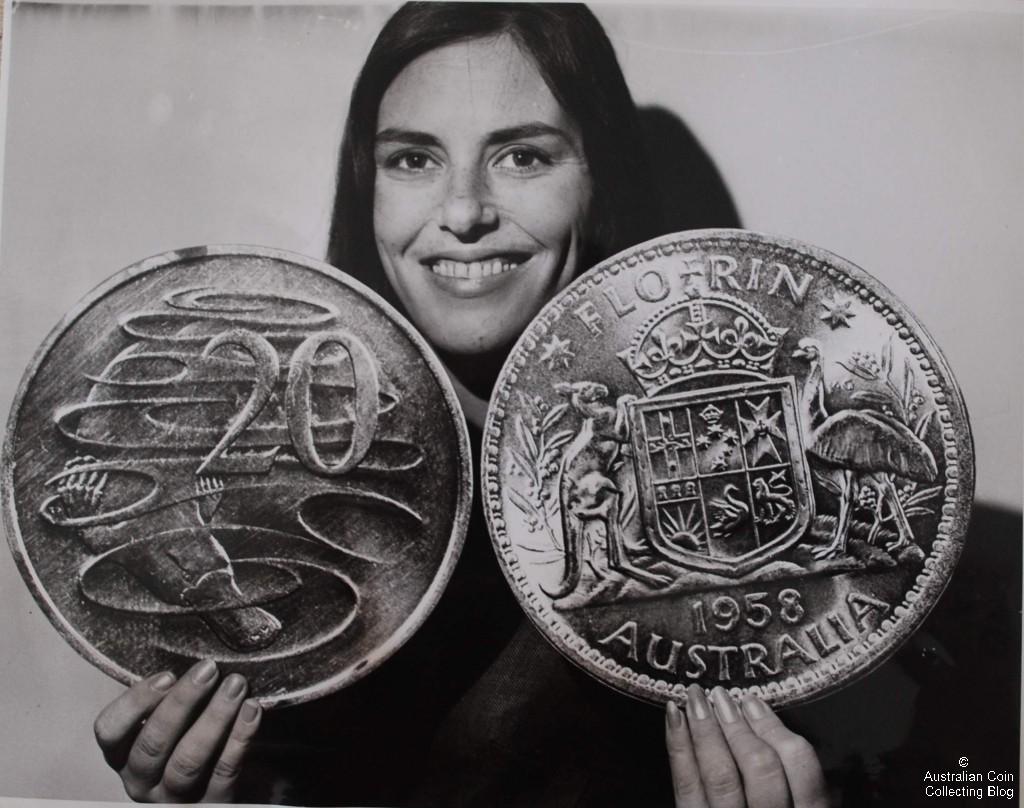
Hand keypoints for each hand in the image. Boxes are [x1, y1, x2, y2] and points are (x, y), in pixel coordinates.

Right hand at [93, 659, 261, 801]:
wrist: (223, 786)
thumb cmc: (191, 740)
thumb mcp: (170, 722)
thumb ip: (168, 698)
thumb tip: (192, 658)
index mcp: (123, 756)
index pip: (109, 732)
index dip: (135, 703)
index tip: (166, 675)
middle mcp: (142, 782)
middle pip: (153, 745)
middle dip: (182, 702)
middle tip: (209, 670)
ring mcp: (175, 800)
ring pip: (187, 761)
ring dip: (214, 718)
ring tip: (236, 685)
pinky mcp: (212, 806)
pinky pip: (224, 772)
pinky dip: (240, 738)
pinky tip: (252, 710)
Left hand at [665, 684, 827, 807]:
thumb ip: (805, 794)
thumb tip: (777, 733)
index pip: (803, 772)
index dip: (776, 731)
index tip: (755, 703)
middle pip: (760, 769)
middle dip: (739, 726)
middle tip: (723, 695)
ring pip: (720, 775)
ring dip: (707, 729)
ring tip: (697, 698)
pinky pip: (685, 786)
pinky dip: (678, 746)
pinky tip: (674, 716)